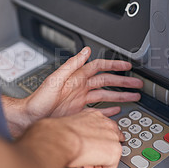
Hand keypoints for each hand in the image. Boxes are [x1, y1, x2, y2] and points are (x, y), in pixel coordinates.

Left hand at [24, 47, 142, 122]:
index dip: (113, 65)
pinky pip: (98, 109)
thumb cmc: (39, 99)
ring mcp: (81, 100)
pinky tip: (117, 110)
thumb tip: (85, 51)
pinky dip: (109, 110)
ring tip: (134, 96)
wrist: (31, 117)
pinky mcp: (79, 112)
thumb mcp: (55, 79)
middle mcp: (81, 87)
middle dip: (123, 82)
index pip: (99, 67)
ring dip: (120, 95)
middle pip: (107, 81)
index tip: (127, 66)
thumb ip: (71, 65)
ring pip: (106, 95)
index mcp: (77, 78)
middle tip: (137, 84)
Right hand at [28, 108, 124, 167]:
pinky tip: (86, 165)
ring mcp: (113, 137)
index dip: (93, 143)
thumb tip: (78, 140)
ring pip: (109, 156)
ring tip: (83, 159)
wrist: (59, 138)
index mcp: (95, 115)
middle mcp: (107, 123)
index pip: (103, 130)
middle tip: (83, 154)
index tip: (85, 146)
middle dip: (97, 152)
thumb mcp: (71, 126)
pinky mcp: (114, 151)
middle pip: (110, 143)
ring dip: (96, 161)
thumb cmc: (58, 134)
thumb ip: (80, 131)